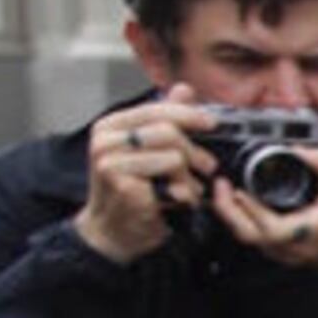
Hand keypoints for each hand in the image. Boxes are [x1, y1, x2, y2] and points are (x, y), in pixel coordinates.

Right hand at [70, 91, 216, 262]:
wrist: (111, 230)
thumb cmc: (131, 189)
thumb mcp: (143, 149)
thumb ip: (163, 118)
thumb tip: (184, 88)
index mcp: (110, 127)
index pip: (156, 109)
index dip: (189, 114)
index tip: (211, 123)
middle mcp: (105, 143)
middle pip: (168, 132)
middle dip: (195, 151)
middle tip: (206, 166)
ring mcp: (113, 167)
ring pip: (174, 158)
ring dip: (191, 177)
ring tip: (188, 188)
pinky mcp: (127, 191)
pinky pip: (175, 186)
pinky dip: (186, 195)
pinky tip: (178, 202)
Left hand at [214, 143, 317, 307]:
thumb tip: (302, 149)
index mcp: (312, 232)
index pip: (275, 230)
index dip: (253, 211)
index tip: (240, 190)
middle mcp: (293, 246)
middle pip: (250, 235)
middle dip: (228, 210)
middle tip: (221, 185)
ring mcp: (280, 251)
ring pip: (245, 235)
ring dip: (228, 212)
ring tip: (222, 188)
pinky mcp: (271, 249)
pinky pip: (248, 233)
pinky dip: (236, 215)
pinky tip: (232, 198)